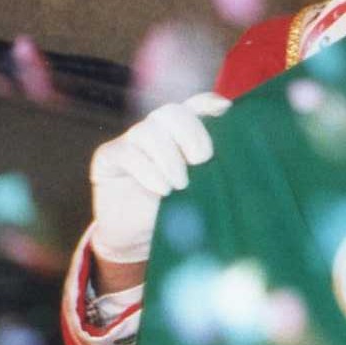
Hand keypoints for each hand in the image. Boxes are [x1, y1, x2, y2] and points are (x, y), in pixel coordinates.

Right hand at [89, 92, 229, 265]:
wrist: (136, 241)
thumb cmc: (173, 215)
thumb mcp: (199, 192)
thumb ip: (212, 172)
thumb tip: (237, 160)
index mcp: (180, 134)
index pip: (194, 105)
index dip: (208, 104)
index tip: (225, 111)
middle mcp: (155, 131)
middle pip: (171, 112)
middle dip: (190, 132)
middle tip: (202, 159)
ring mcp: (130, 141)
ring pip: (148, 130)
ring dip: (168, 156)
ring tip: (180, 185)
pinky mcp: (108, 157)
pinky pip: (126, 152)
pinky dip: (147, 170)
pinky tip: (161, 189)